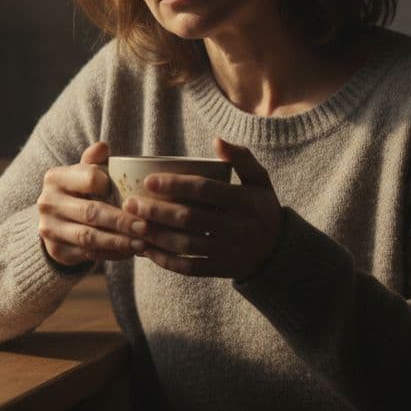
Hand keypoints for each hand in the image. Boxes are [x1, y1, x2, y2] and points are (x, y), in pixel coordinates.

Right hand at [37, 141, 147, 266]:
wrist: (54, 222)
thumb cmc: (77, 192)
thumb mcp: (82, 173)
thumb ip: (93, 161)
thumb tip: (103, 146)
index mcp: (55, 178)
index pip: (89, 178)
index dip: (111, 185)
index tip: (131, 193)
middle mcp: (48, 203)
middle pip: (90, 211)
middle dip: (121, 221)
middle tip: (145, 226)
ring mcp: (50, 229)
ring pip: (89, 237)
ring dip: (118, 241)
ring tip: (141, 243)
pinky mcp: (57, 251)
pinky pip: (88, 254)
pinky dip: (111, 254)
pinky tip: (129, 252)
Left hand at [121, 138, 282, 278]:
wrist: (281, 251)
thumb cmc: (262, 208)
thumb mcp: (260, 180)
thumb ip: (241, 158)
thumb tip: (216, 140)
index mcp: (244, 201)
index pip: (204, 190)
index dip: (175, 184)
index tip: (148, 180)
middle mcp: (236, 227)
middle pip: (189, 218)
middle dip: (156, 210)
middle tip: (130, 203)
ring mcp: (229, 251)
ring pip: (185, 244)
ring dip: (155, 235)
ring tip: (132, 225)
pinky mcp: (221, 270)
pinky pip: (189, 267)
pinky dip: (165, 260)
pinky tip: (146, 250)